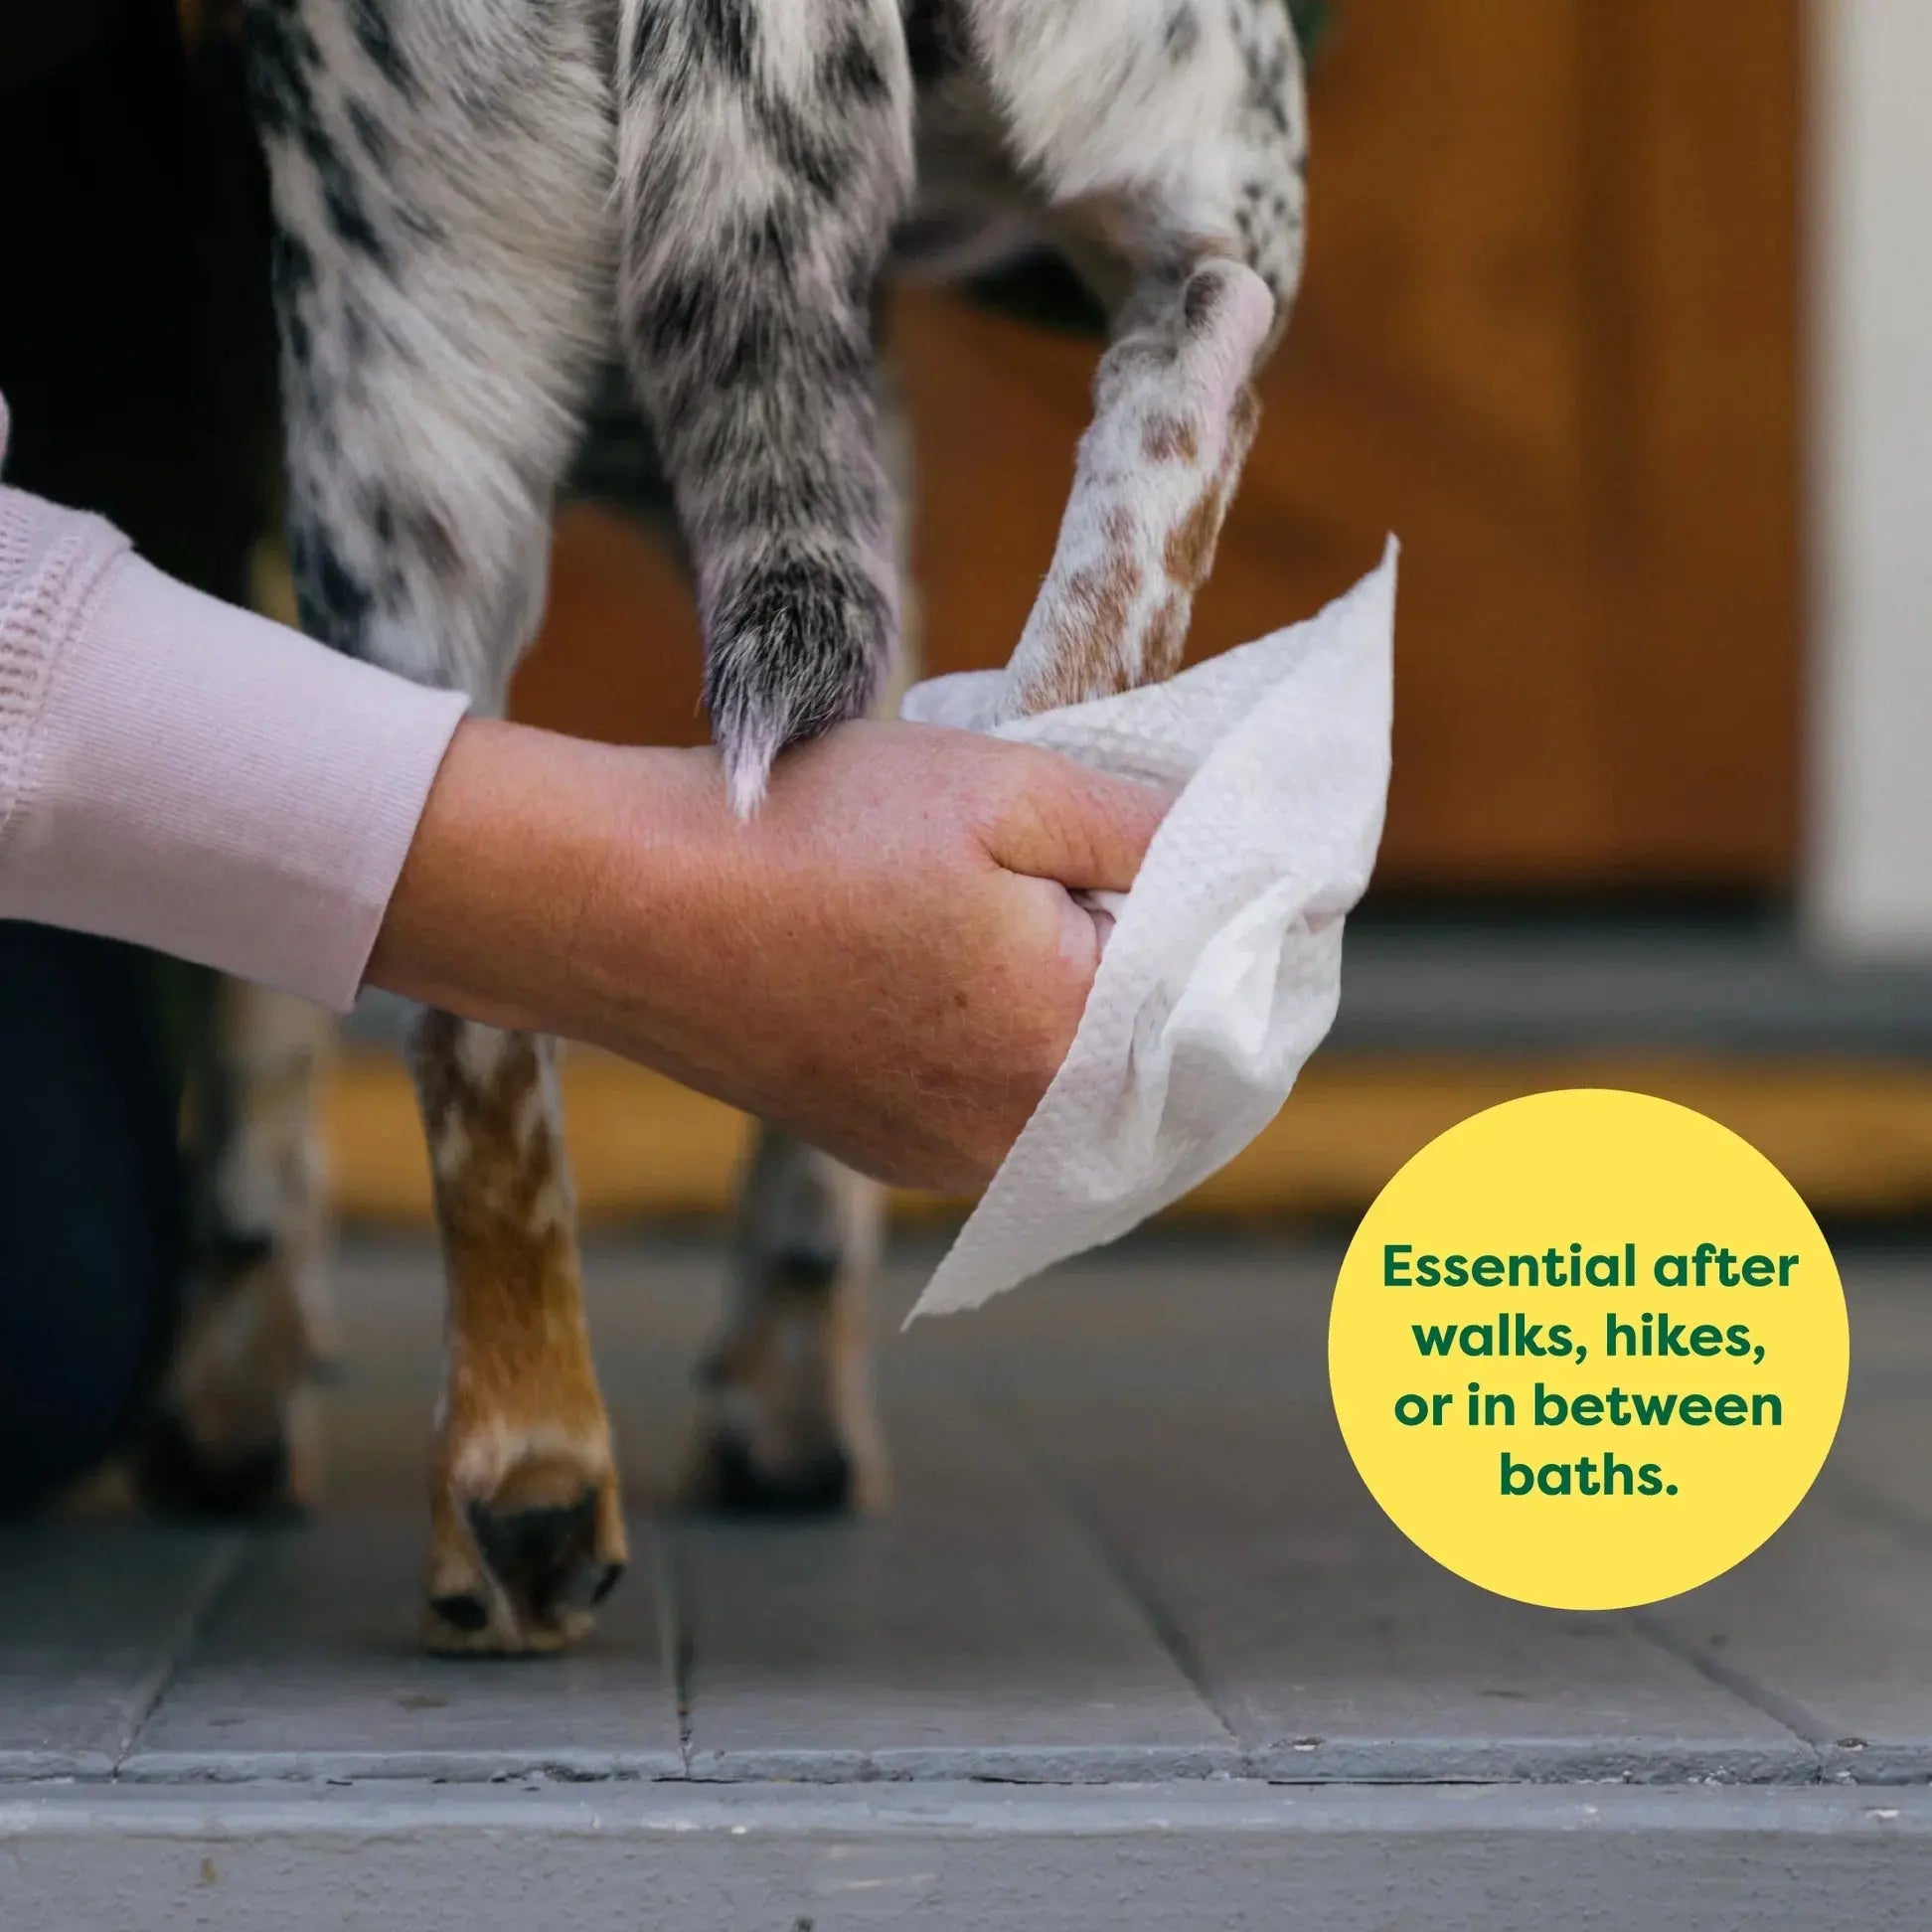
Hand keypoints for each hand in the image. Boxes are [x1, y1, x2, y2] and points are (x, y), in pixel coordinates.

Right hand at [368, 718, 1168, 1190]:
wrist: (631, 910)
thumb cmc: (814, 835)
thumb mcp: (1006, 789)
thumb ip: (1147, 834)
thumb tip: (1231, 865)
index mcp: (1070, 1044)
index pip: (1218, 1002)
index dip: (1232, 925)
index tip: (1222, 864)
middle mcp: (1022, 1134)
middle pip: (1159, 1063)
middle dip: (1167, 975)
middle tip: (1135, 879)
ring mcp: (953, 1158)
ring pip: (1084, 1095)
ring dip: (1096, 1019)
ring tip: (1046, 918)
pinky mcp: (896, 1155)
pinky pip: (1010, 1115)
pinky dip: (1025, 1053)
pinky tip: (975, 975)